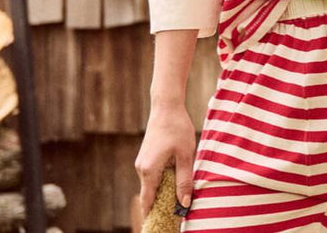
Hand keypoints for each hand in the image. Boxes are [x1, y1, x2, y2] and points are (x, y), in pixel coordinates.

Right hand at [135, 103, 196, 217]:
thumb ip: (184, 179)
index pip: (147, 203)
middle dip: (160, 207)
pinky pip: (152, 176)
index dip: (153, 217)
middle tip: (174, 217)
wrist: (166, 105)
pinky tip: (175, 182)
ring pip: (152, 185)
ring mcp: (142, 162)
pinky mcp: (146, 157)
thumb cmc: (177, 127)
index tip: (161, 227)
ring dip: (162, 193)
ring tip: (178, 201)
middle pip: (150, 196)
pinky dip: (161, 182)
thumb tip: (184, 204)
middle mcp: (141, 169)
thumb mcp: (185, 154)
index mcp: (149, 170)